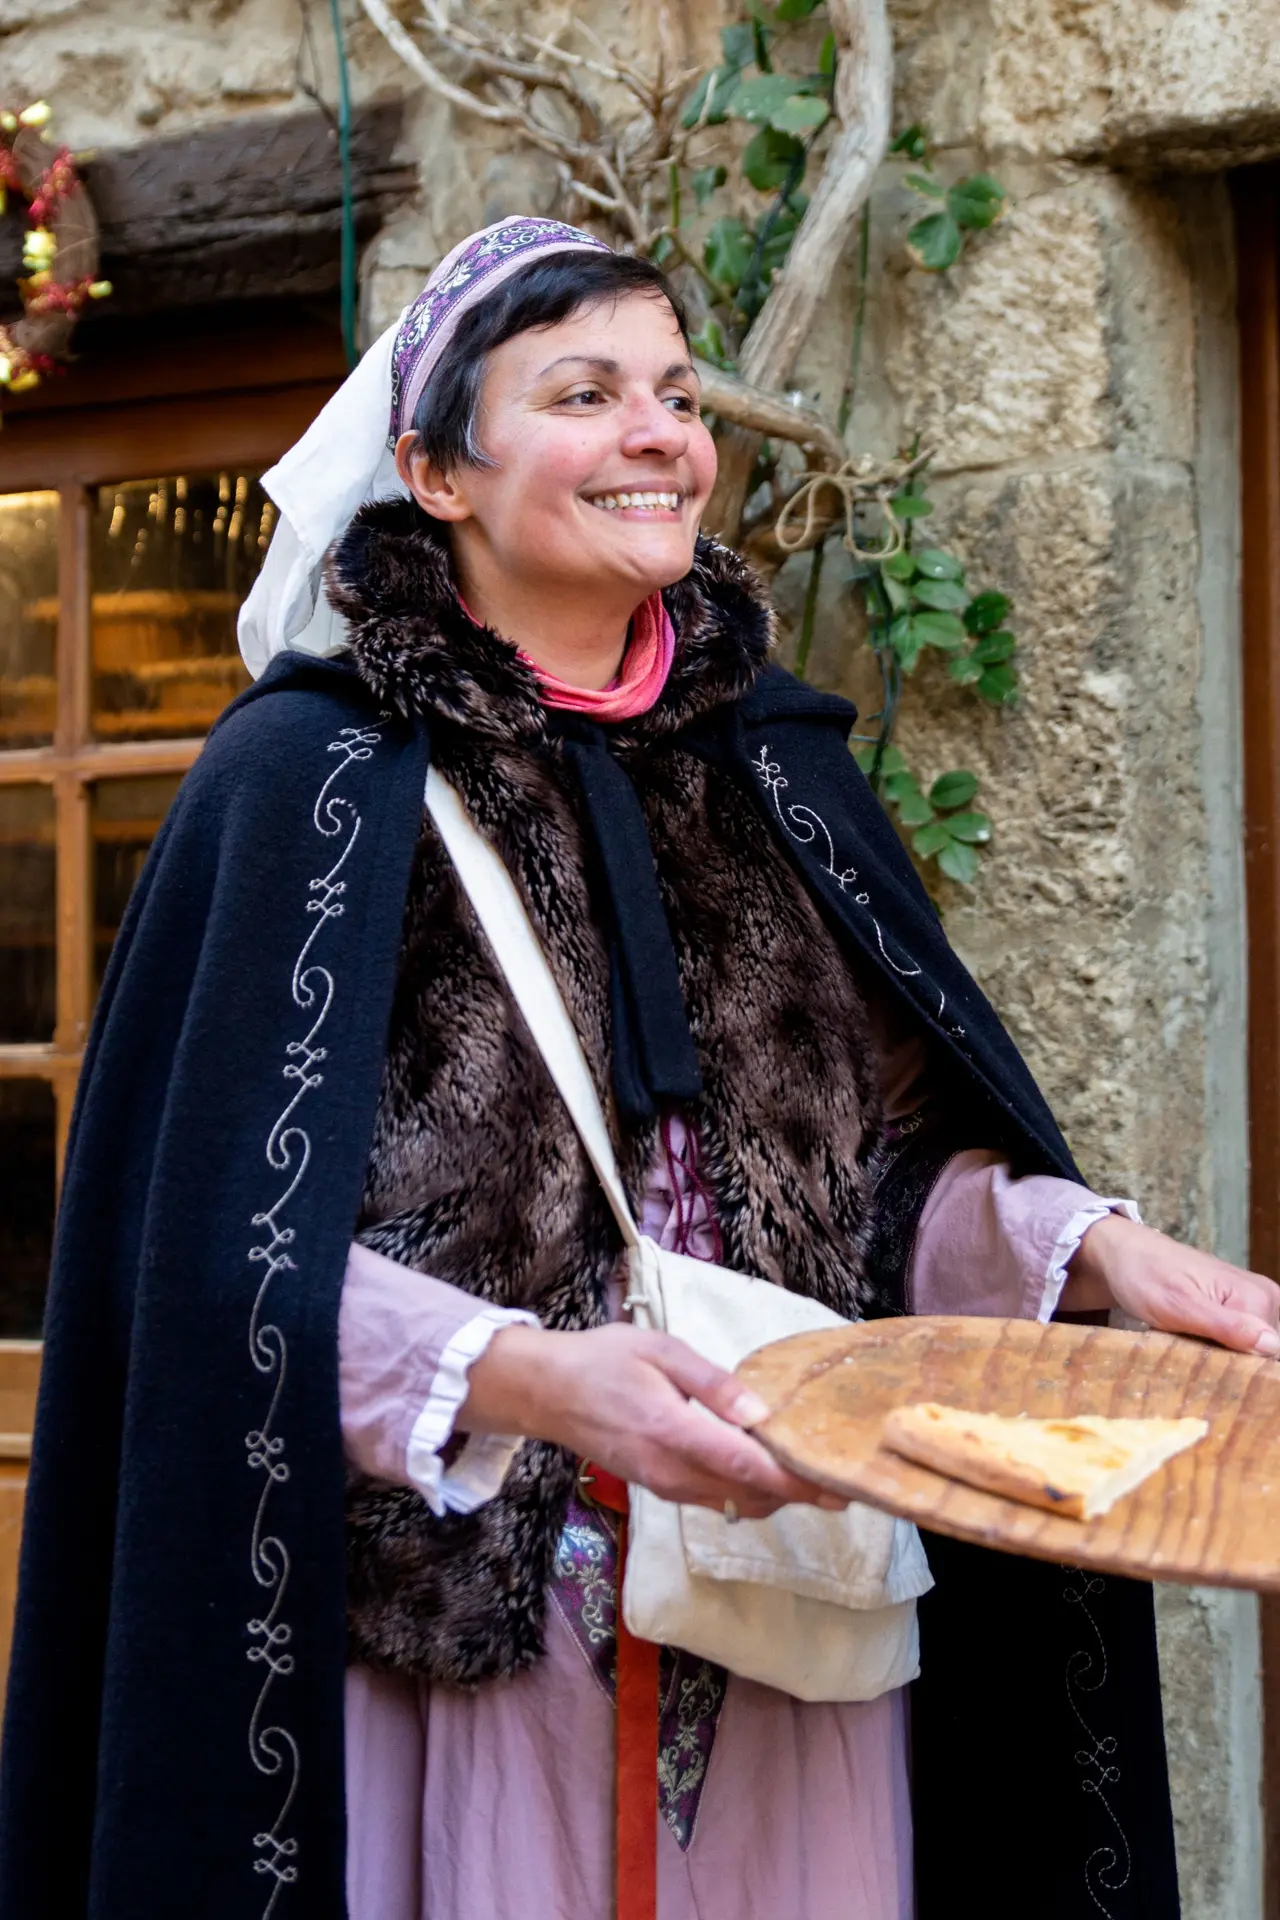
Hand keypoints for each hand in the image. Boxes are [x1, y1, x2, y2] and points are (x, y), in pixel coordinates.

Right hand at [461, 1320, 847, 1518]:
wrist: (547, 1392)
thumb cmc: (604, 1360)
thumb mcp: (660, 1350)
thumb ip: (712, 1382)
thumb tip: (759, 1413)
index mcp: (672, 1431)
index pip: (744, 1466)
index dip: (792, 1481)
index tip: (833, 1484)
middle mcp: (669, 1470)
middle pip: (747, 1495)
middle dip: (795, 1494)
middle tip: (841, 1485)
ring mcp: (662, 1485)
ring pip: (732, 1504)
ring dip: (773, 1498)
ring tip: (811, 1480)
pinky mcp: (657, 1488)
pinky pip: (712, 1501)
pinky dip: (745, 1495)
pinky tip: (765, 1475)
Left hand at [1063, 1212, 1279, 1357]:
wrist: (1123, 1253)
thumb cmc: (1145, 1274)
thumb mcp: (1180, 1306)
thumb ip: (1227, 1326)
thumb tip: (1271, 1345)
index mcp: (1259, 1297)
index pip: (1269, 1354)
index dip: (1239, 1368)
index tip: (1206, 1366)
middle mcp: (1264, 1298)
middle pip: (1260, 1353)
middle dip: (1230, 1362)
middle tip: (1192, 1354)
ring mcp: (1251, 1302)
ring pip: (1247, 1349)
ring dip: (1220, 1356)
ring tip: (1189, 1346)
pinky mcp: (1235, 1307)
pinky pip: (1236, 1340)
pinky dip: (1214, 1347)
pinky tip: (1193, 1342)